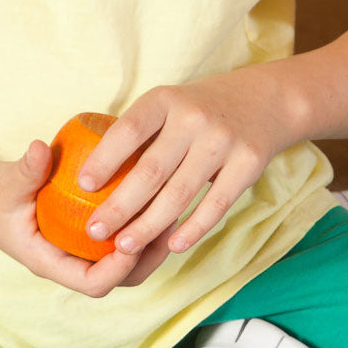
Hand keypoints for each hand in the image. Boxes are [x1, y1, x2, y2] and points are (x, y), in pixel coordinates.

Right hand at [0, 143, 174, 295]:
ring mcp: (76, 251)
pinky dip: (137, 226)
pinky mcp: (82, 236)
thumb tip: (40, 148)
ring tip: (172, 210)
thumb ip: (26, 168)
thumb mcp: (5, 181)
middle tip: (170, 223)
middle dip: (147, 257)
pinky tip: (154, 197)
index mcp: (49, 262)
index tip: (135, 237)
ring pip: (123, 262)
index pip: (92, 284)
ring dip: (149, 243)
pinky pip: (115, 241)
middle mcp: (67, 262)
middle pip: (119, 279)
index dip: (119, 268)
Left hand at [76, 68, 298, 258]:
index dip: (104, 159)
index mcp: (165, 100)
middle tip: (95, 232)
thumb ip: (139, 135)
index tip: (82, 187)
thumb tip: (91, 182)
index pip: (128, 130)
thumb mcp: (169, 105)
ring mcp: (223, 141)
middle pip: (150, 171)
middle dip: (119, 206)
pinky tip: (172, 246)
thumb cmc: (199, 110)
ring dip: (148, 226)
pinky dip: (193, 228)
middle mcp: (193, 118)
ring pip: (179, 194)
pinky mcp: (248, 164)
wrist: (265, 100)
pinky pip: (216, 204)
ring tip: (124, 246)